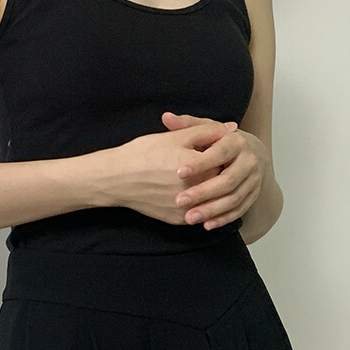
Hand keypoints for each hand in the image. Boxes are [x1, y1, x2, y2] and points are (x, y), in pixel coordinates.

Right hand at [109, 115, 238, 225]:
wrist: (116, 179)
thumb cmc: (144, 153)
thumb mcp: (177, 136)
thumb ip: (208, 130)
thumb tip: (232, 128)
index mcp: (203, 168)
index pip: (227, 160)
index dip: (221, 152)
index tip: (209, 148)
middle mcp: (200, 192)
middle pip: (221, 181)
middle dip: (216, 170)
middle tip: (200, 162)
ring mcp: (191, 209)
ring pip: (211, 199)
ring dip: (209, 189)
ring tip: (195, 176)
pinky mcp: (180, 220)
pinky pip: (197, 211)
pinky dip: (197, 202)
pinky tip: (186, 190)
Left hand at [161, 111, 265, 228]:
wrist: (250, 156)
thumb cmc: (221, 142)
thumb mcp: (206, 131)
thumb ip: (187, 125)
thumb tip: (166, 117)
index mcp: (237, 142)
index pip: (219, 153)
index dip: (200, 163)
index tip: (179, 173)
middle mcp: (249, 161)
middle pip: (228, 180)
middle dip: (203, 192)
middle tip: (180, 201)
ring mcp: (254, 181)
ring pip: (234, 199)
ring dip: (211, 210)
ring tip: (189, 217)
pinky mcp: (253, 196)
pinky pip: (239, 210)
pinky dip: (223, 219)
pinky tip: (206, 224)